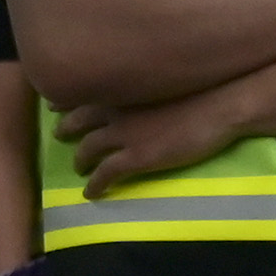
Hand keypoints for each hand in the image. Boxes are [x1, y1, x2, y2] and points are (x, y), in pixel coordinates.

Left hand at [53, 81, 243, 195]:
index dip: (68, 100)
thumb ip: (147, 87)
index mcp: (125, 88)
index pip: (86, 92)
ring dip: (80, 160)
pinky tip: (91, 194)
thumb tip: (144, 92)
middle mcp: (117, 109)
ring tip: (78, 168)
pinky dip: (94, 184)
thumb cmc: (204, 90)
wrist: (219, 106)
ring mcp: (125, 134)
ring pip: (88, 148)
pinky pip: (104, 173)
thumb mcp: (166, 81)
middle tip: (59, 133)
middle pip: (79, 119)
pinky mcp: (136, 157)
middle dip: (66, 128)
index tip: (56, 103)